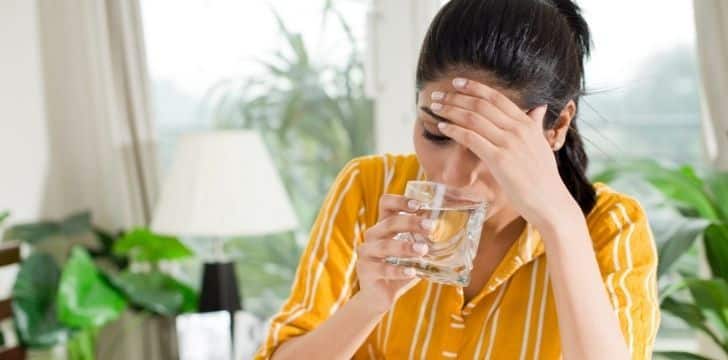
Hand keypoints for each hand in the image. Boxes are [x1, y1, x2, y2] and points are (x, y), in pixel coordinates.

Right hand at [355, 194, 430, 311]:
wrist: (379, 296)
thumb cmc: (399, 269)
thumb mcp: (413, 253)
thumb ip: (426, 242)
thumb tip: (458, 234)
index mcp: (384, 226)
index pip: (386, 204)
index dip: (400, 201)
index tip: (419, 204)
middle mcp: (373, 236)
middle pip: (389, 223)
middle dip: (410, 223)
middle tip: (430, 227)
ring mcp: (366, 253)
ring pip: (384, 246)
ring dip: (405, 247)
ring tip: (423, 250)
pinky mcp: (366, 271)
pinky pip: (382, 269)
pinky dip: (398, 270)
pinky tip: (412, 272)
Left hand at [430, 78, 572, 225]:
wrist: (550, 202)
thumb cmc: (543, 177)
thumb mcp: (542, 144)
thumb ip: (536, 125)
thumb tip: (540, 108)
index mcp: (527, 123)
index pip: (496, 97)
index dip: (474, 87)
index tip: (457, 82)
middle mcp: (518, 129)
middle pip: (480, 104)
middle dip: (455, 97)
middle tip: (437, 94)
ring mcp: (509, 143)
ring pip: (472, 118)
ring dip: (450, 110)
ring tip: (434, 107)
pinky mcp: (499, 159)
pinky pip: (471, 138)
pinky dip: (454, 130)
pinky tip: (442, 126)